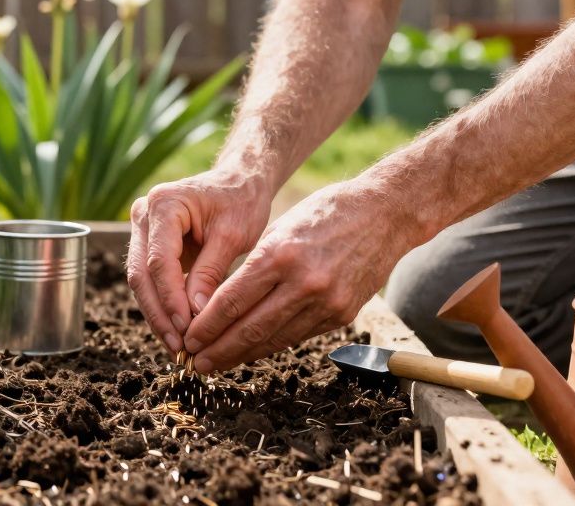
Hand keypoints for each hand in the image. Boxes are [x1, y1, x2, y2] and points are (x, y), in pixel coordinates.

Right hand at [126, 169, 272, 352]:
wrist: (239, 182)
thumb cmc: (241, 202)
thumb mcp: (232, 236)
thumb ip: (211, 273)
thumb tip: (196, 317)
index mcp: (164, 204)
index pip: (159, 260)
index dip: (171, 298)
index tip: (187, 329)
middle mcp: (143, 214)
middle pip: (141, 274)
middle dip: (159, 314)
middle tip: (178, 347)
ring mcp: (141, 229)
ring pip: (141, 281)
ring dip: (158, 315)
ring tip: (177, 346)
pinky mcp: (148, 245)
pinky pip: (150, 280)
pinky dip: (163, 306)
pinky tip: (176, 332)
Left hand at [182, 180, 405, 373]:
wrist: (385, 214)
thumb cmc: (326, 212)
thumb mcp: (282, 226)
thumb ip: (256, 265)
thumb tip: (223, 303)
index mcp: (280, 254)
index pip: (233, 300)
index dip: (207, 326)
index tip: (189, 339)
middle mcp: (303, 282)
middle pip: (250, 328)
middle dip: (219, 349)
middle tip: (196, 363)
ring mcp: (326, 302)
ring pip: (274, 339)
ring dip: (243, 355)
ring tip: (219, 363)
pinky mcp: (342, 314)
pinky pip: (298, 335)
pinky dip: (272, 345)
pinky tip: (253, 351)